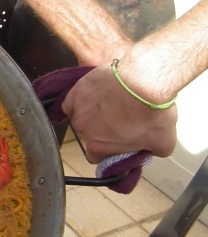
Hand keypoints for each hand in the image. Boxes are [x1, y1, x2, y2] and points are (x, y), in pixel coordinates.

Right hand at [61, 66, 176, 162]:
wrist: (143, 80)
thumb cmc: (152, 111)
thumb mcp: (164, 141)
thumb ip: (152, 150)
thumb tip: (150, 149)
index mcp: (99, 147)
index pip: (95, 157)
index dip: (107, 151)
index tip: (118, 143)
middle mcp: (83, 131)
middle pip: (89, 135)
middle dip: (102, 129)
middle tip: (121, 118)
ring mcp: (78, 110)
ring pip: (80, 117)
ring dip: (93, 113)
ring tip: (111, 102)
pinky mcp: (76, 92)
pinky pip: (72, 101)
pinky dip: (80, 100)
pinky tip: (94, 96)